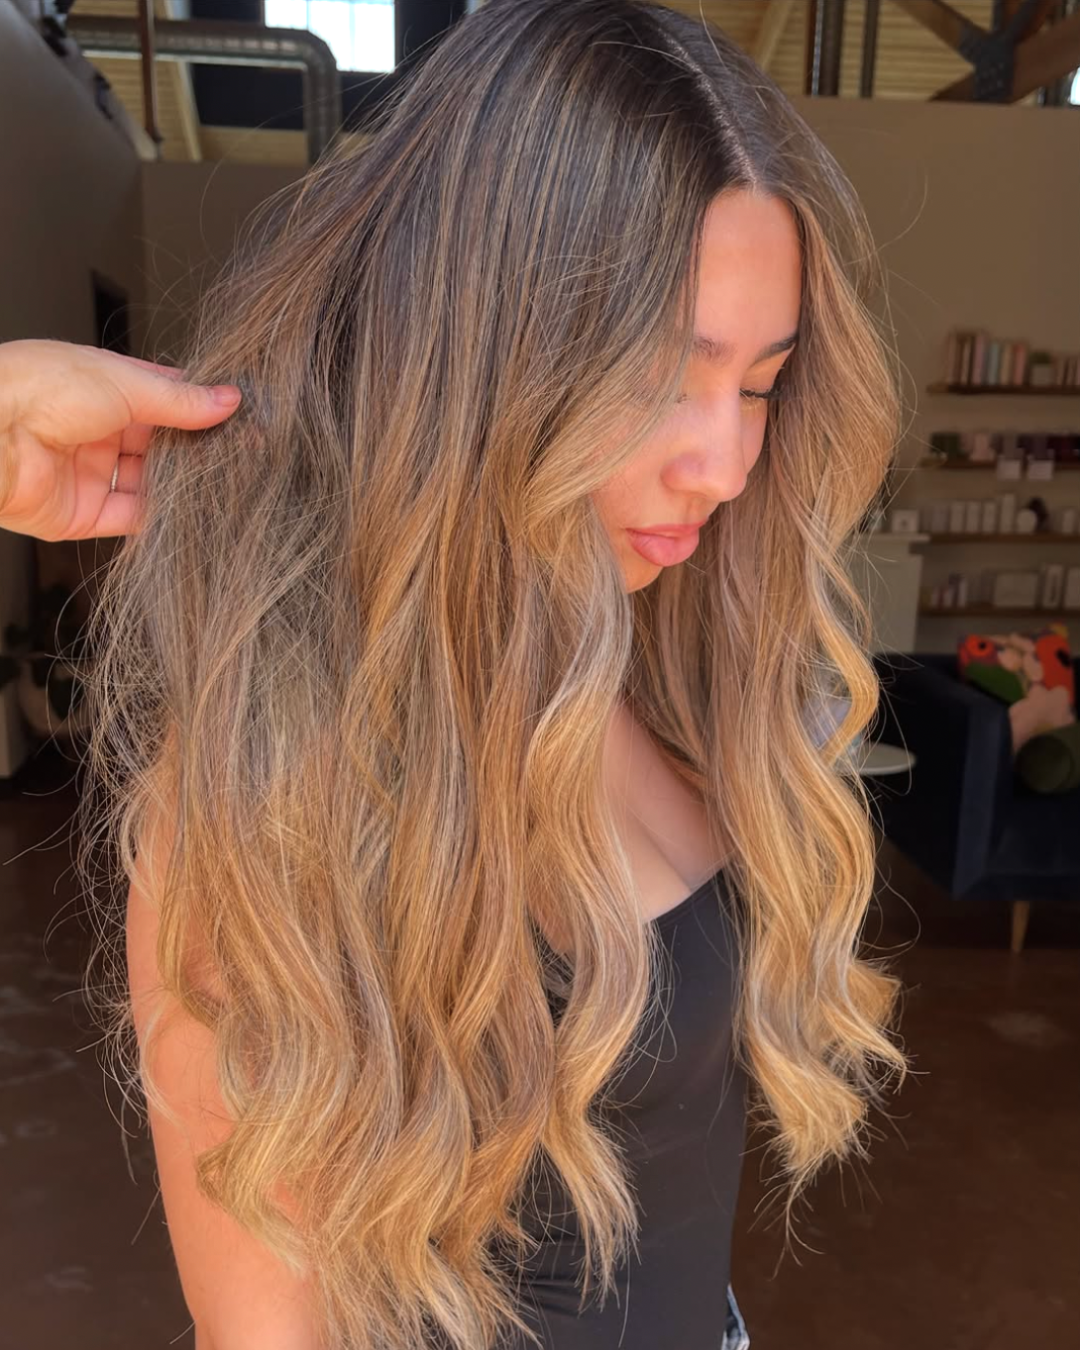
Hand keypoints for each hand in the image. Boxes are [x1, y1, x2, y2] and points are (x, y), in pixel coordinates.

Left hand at [0, 338, 241, 540]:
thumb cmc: (40, 390)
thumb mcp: (124, 383)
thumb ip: (180, 400)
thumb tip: (227, 400)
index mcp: (101, 387)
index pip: (161, 397)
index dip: (197, 404)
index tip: (235, 413)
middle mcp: (96, 429)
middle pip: (159, 442)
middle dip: (194, 446)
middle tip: (237, 450)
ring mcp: (91, 472)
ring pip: (150, 481)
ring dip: (180, 481)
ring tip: (217, 478)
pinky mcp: (84, 513)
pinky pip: (131, 516)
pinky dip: (159, 514)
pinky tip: (187, 506)